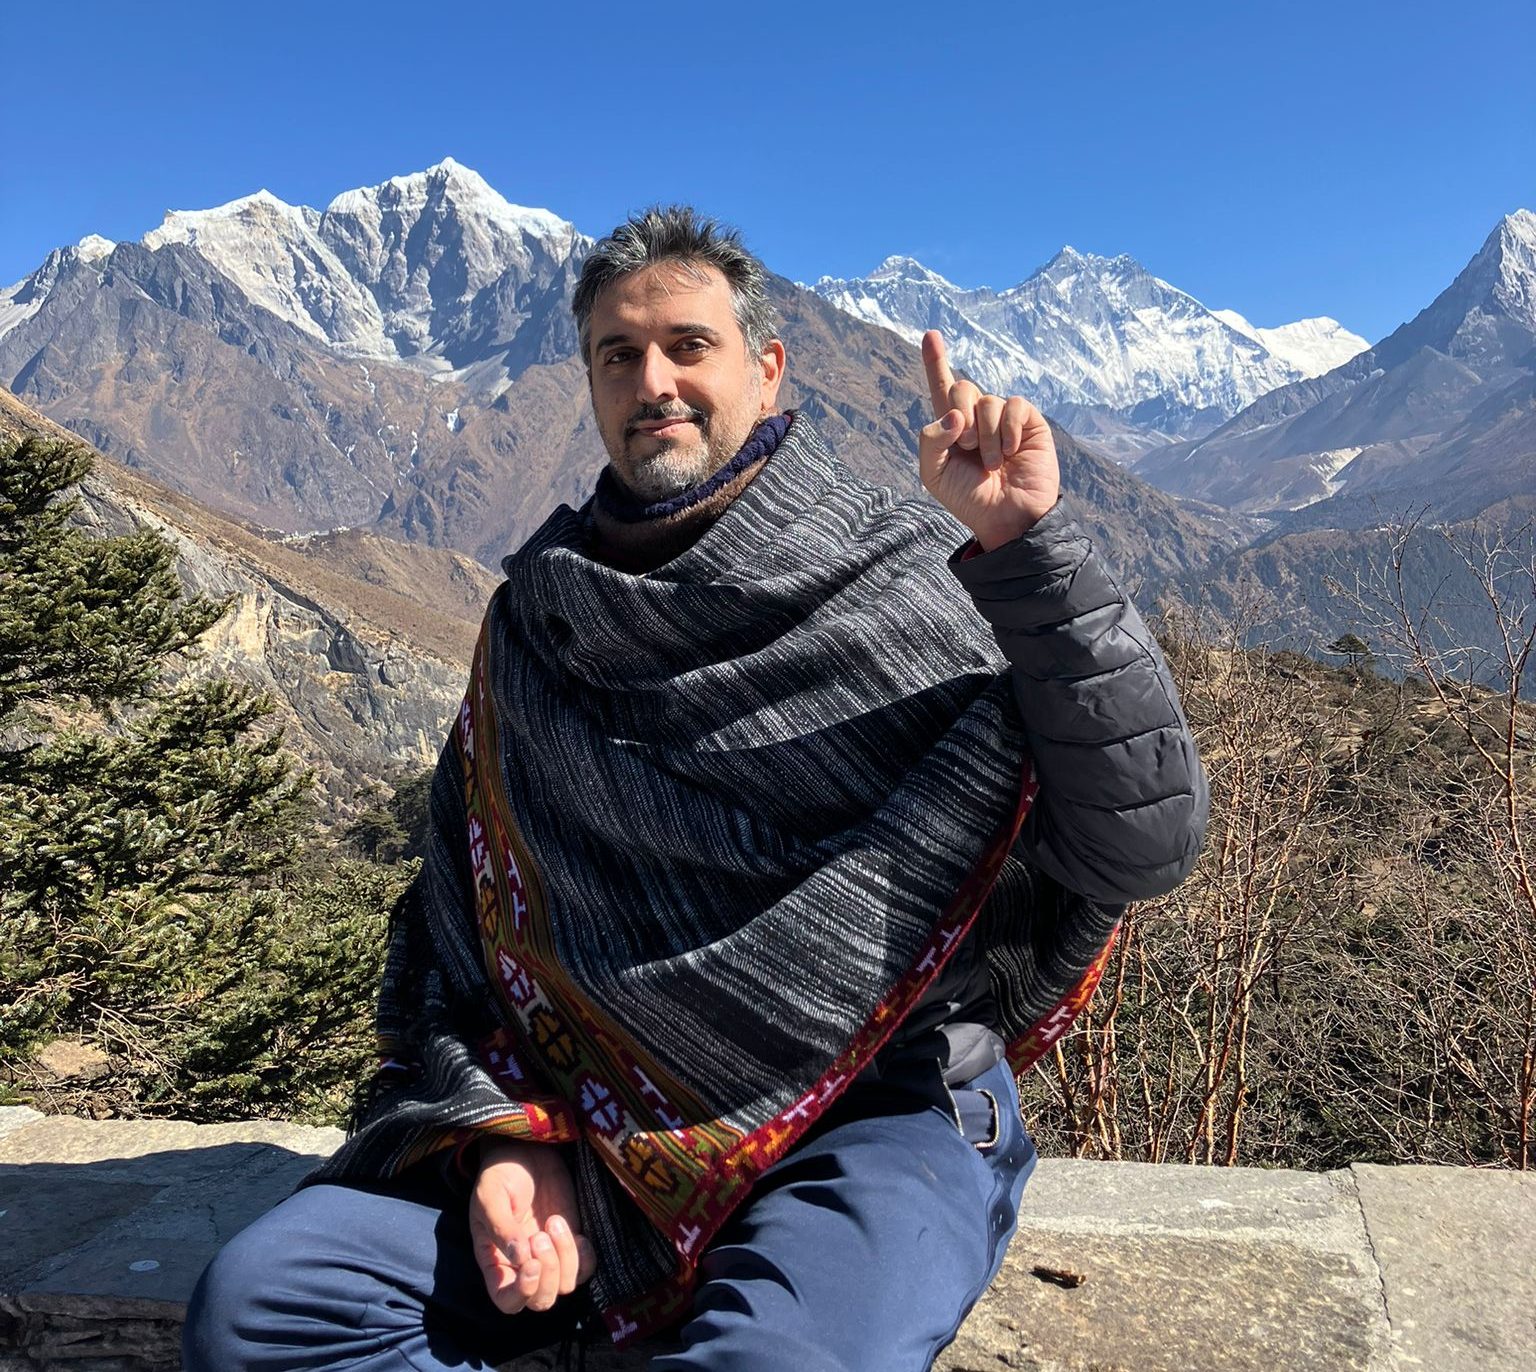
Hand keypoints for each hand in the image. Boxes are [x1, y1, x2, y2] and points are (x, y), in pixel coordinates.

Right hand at [468, 1140, 596, 1314]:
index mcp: (495, 1262)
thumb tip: (520, 1258)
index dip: (521, 1294)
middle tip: (541, 1235)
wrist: (526, 1151)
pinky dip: (585, 1257)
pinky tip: (578, 1234)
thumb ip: (500, 1227)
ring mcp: (550, 1256)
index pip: (507, 1301)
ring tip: (554, 1221)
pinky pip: (585, 1268)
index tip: (531, 1264)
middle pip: (541, 1301)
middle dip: (547, 1274)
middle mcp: (523, 1267)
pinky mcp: (571, 1242)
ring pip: (564, 1285)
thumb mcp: (490, 1195)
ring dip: (565, 1258)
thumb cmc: (500, 1174)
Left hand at [916, 330, 1060, 550]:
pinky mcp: (1029, 421)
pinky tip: (1012, 452)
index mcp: (951, 427)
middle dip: (959, 417)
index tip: (930, 334)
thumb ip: (930, 440)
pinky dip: (1008, 430)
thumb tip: (955, 414)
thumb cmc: (969, 498)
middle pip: (961, 387)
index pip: (941, 387)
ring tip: (992, 463)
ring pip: (987, 400)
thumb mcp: (934, 473)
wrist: (1006, 517)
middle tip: (967, 449)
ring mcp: (1003, 418)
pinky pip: (1014, 406)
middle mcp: (977, 417)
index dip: (935, 361)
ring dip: (985, 436)